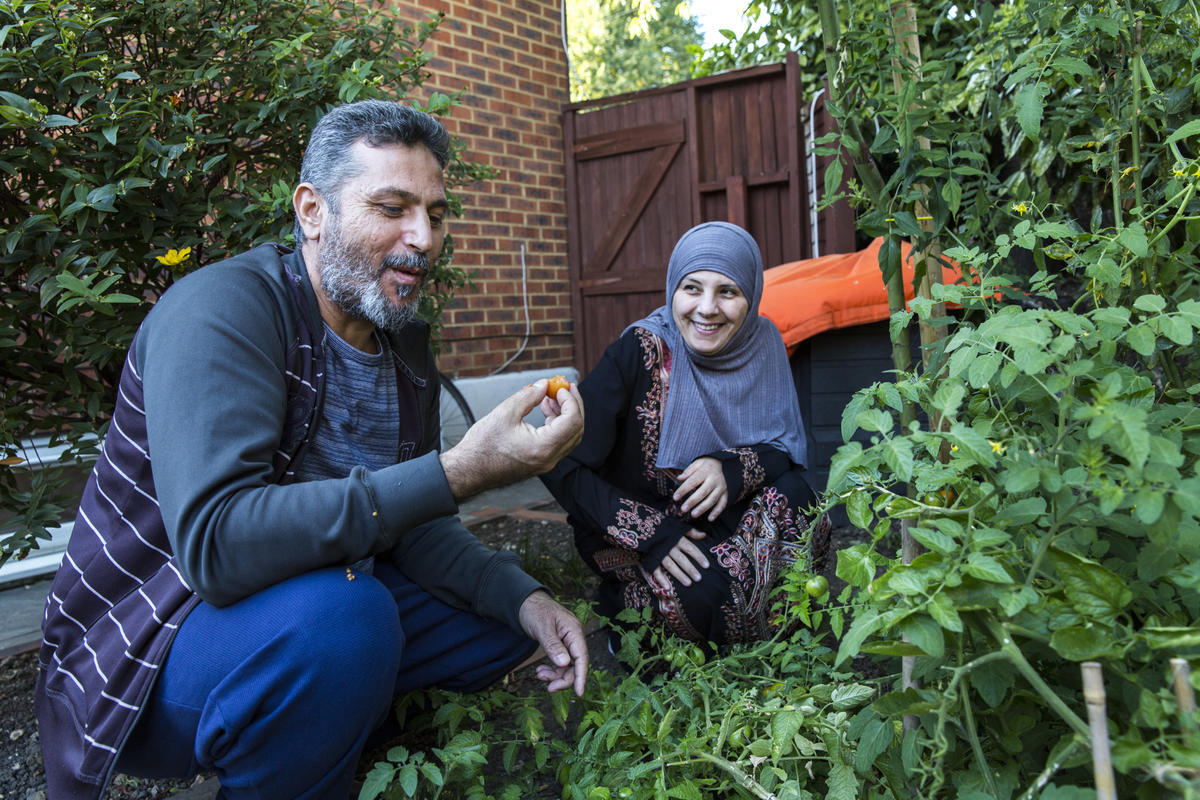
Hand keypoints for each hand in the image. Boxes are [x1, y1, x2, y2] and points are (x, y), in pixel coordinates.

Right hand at [440, 379, 584, 499]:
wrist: (468, 470)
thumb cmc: (482, 445)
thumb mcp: (505, 412)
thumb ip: (529, 396)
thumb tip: (545, 385)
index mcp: (543, 447)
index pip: (572, 421)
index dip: (570, 400)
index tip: (561, 386)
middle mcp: (549, 459)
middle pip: (576, 430)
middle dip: (573, 405)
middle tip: (565, 387)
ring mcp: (546, 463)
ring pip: (568, 436)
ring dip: (564, 414)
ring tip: (550, 396)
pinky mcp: (540, 463)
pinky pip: (557, 442)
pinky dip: (556, 424)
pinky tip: (545, 410)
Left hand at [518, 590, 588, 695]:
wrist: (525, 602)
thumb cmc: (534, 610)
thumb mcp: (542, 627)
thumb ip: (553, 645)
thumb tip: (564, 664)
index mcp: (574, 631)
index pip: (582, 657)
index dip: (581, 676)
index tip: (579, 693)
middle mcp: (574, 638)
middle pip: (575, 665)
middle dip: (563, 679)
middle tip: (548, 688)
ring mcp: (567, 642)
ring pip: (567, 666)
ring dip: (555, 675)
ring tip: (539, 675)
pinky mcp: (559, 646)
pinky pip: (560, 663)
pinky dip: (551, 669)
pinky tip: (540, 671)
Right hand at [652, 529, 708, 587]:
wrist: (643, 529)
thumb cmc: (665, 530)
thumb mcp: (678, 528)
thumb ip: (691, 532)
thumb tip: (704, 535)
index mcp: (677, 539)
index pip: (690, 548)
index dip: (699, 557)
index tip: (707, 565)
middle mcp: (669, 547)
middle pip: (681, 559)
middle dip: (690, 569)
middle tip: (699, 578)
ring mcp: (660, 554)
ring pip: (670, 565)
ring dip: (679, 575)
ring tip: (688, 584)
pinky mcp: (651, 560)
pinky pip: (655, 570)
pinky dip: (660, 579)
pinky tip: (668, 587)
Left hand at [672, 457, 727, 520]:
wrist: (727, 464)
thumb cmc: (708, 464)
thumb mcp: (698, 462)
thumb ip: (689, 471)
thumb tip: (679, 478)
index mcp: (705, 471)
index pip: (692, 481)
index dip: (683, 490)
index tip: (675, 497)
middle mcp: (714, 480)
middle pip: (703, 492)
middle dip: (692, 501)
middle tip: (683, 509)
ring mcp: (721, 487)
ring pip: (712, 499)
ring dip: (703, 508)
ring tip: (693, 515)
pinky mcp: (726, 493)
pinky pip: (722, 504)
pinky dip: (717, 512)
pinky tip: (710, 519)